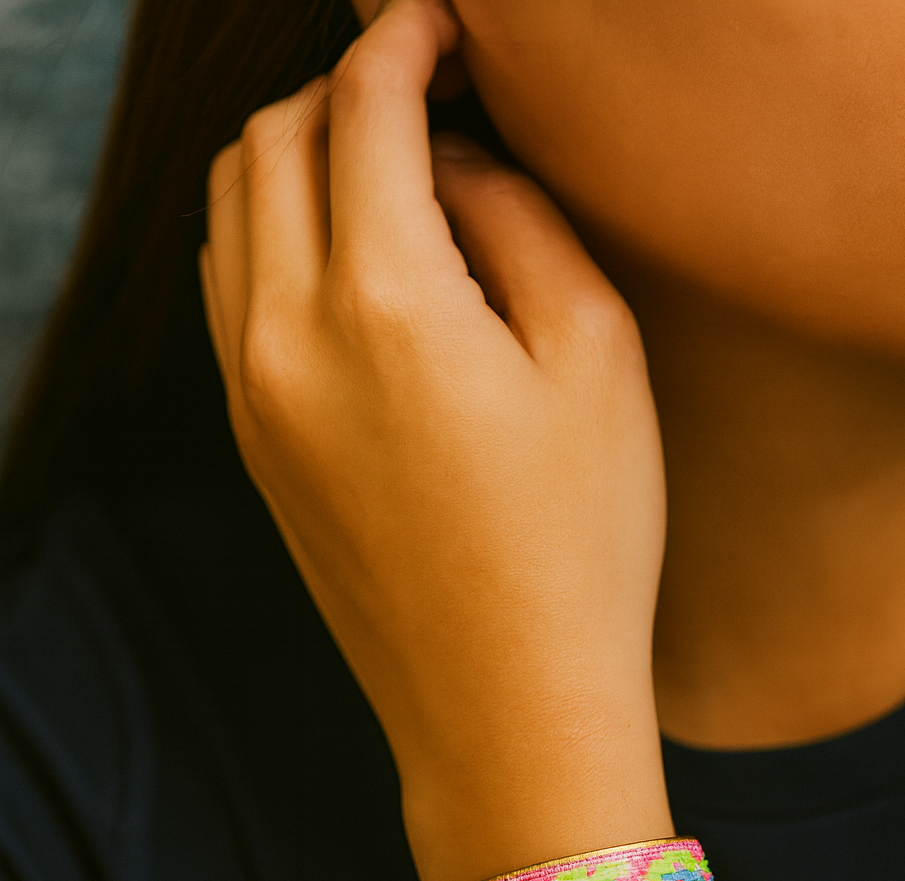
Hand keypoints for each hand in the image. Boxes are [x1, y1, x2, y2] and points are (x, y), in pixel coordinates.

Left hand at [200, 0, 671, 880]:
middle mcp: (285, 338)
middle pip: (271, 143)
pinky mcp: (254, 451)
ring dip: (296, 163)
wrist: (507, 710)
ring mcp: (254, 400)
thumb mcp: (596, 357)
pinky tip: (351, 267)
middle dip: (341, 91)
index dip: (406, 38)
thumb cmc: (581, 547)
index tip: (446, 23)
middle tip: (425, 95)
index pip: (363, 106)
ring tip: (389, 175)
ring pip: (232, 217)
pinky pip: (232, 298)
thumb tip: (452, 164)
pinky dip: (274, 243)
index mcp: (382, 300)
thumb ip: (517, 219)